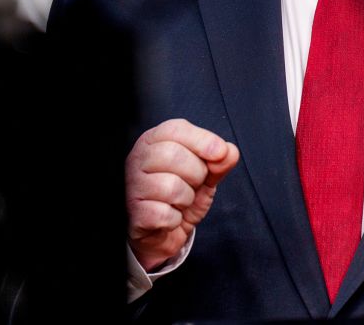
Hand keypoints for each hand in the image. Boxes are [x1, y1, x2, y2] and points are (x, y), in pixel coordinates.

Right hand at [125, 118, 240, 270]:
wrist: (164, 233)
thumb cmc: (181, 196)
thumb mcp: (206, 175)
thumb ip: (219, 161)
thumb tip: (229, 152)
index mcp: (155, 141)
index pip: (175, 129)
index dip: (202, 140)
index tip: (220, 153)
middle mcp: (138, 159)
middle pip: (173, 155)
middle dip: (196, 173)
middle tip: (194, 184)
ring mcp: (133, 185)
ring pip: (171, 187)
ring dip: (186, 199)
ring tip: (180, 202)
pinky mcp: (135, 213)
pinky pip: (165, 214)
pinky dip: (175, 219)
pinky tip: (170, 217)